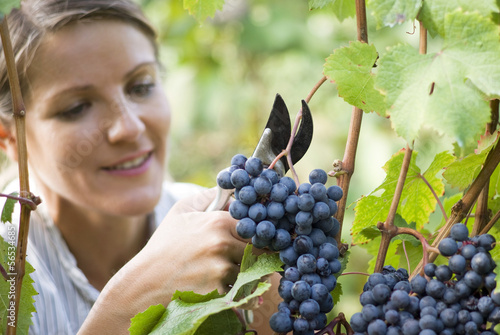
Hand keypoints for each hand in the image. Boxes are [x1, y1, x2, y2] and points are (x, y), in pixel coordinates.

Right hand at [79, 188, 248, 333]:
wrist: (144, 284)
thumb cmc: (163, 247)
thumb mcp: (181, 212)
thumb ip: (207, 197)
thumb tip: (229, 188)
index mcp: (218, 222)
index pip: (255, 226)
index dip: (254, 234)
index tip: (250, 239)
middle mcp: (223, 245)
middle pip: (258, 250)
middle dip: (252, 255)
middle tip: (239, 259)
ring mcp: (221, 271)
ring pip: (251, 271)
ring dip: (245, 274)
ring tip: (224, 274)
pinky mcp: (219, 294)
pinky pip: (241, 291)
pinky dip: (236, 291)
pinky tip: (218, 288)